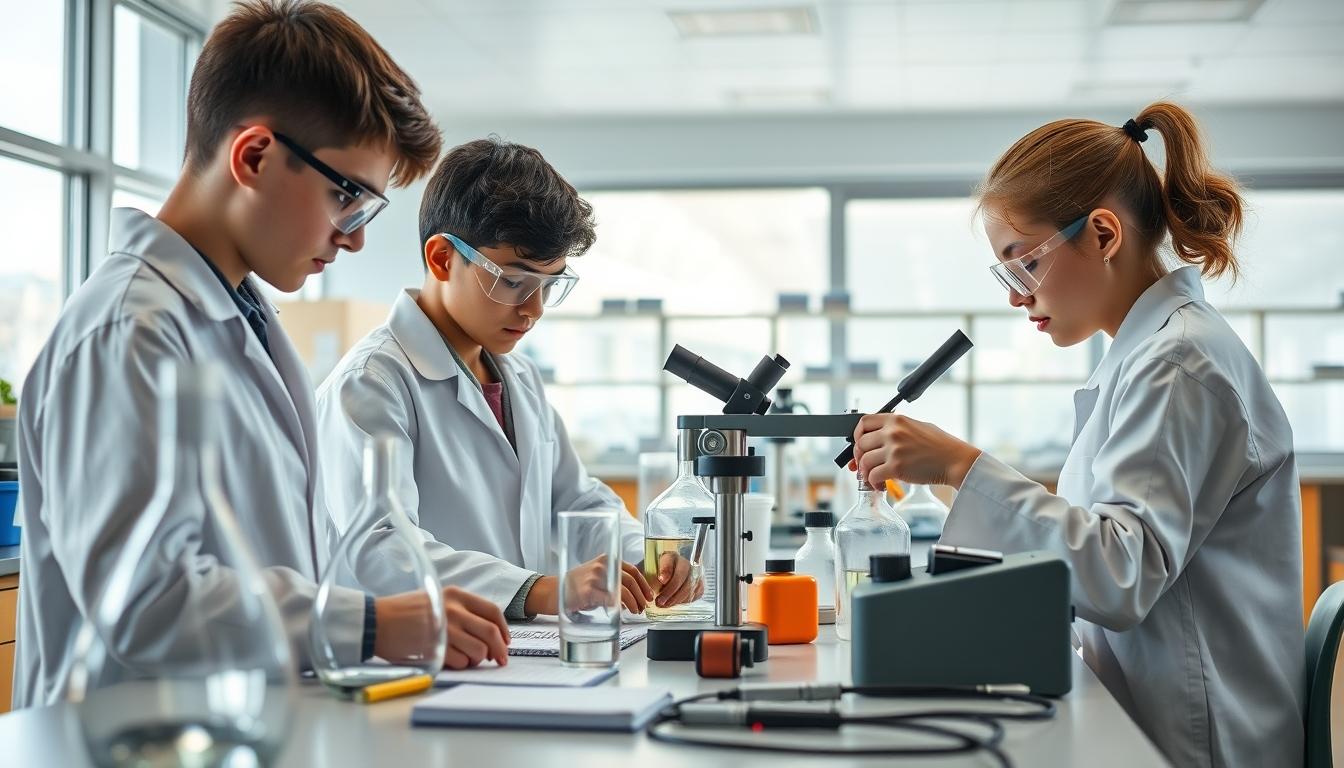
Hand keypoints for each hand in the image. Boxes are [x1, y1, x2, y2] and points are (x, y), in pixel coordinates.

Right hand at [373, 585, 509, 670]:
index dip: (503, 629)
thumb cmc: (404, 613)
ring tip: (466, 658)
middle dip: (499, 650)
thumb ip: (461, 611)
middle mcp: (454, 610)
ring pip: (479, 650)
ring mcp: (446, 629)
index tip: (505, 640)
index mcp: (455, 595)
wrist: (375, 621)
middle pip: (491, 633)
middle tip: (499, 660)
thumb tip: (489, 634)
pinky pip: (462, 662)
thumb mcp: (436, 599)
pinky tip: (451, 661)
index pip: (492, 611)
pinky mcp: (436, 648)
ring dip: (478, 659)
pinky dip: (462, 665)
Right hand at [549, 556, 654, 614]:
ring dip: (633, 603)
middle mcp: (603, 566)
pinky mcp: (589, 591)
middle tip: (643, 607)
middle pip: (631, 581)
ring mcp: (596, 577)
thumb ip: (614, 579)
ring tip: (635, 611)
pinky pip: (611, 600)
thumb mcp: (598, 575)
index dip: (644, 585)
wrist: (555, 591)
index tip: (649, 595)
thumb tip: (635, 593)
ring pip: (624, 591)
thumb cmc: (578, 586)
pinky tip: (621, 611)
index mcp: (607, 560)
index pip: (633, 570)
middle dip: (640, 596)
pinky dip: (619, 607)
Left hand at [650, 551, 703, 607]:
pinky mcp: (700, 585)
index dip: (666, 571)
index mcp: (670, 556)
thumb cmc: (653, 577)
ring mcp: (695, 574)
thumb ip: (650, 577)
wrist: (661, 582)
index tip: (660, 580)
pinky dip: (683, 601)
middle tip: (659, 601)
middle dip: (670, 590)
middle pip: (682, 575)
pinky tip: (673, 603)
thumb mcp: (647, 574)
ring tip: (664, 605)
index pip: (670, 561)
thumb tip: (657, 585)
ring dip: (676, 599)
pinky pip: (694, 594)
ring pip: (689, 587)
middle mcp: (685, 562)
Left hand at [850, 413, 982, 489]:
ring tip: (874, 478)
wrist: (955, 460)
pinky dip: (873, 483)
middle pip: (860, 444)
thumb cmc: (940, 446)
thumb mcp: (917, 427)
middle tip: (864, 466)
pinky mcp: (897, 467)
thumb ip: (896, 429)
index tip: (858, 444)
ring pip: (864, 461)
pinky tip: (881, 485)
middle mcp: (893, 432)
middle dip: (859, 457)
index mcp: (896, 420)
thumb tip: (875, 440)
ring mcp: (894, 450)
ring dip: (865, 473)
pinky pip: (872, 476)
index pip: (863, 422)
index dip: (856, 435)